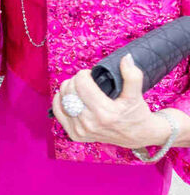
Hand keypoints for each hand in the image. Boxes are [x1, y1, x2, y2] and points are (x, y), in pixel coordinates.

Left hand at [52, 54, 168, 148]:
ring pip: (62, 99)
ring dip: (68, 89)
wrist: (136, 136)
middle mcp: (90, 123)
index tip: (91, 75)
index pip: (81, 83)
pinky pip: (58, 112)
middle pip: (69, 90)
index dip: (84, 74)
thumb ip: (133, 75)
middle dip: (76, 80)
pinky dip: (60, 101)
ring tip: (79, 88)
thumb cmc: (136, 113)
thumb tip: (126, 58)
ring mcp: (80, 130)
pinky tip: (69, 96)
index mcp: (104, 112)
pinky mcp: (75, 135)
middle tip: (85, 80)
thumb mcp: (136, 94)